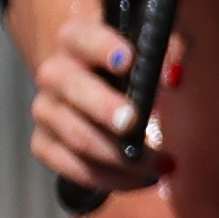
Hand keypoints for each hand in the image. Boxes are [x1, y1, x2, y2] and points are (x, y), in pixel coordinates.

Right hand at [27, 5, 174, 199]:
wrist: (97, 86)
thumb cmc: (131, 63)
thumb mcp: (152, 43)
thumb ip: (169, 46)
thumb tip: (175, 75)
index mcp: (76, 38)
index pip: (84, 38)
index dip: (104, 48)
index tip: (129, 60)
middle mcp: (54, 73)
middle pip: (76, 90)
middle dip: (106, 108)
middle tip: (134, 123)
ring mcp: (46, 111)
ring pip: (79, 138)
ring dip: (121, 157)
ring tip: (160, 163)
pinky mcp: (44, 145)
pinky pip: (73, 169)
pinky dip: (111, 179)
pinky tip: (141, 179)